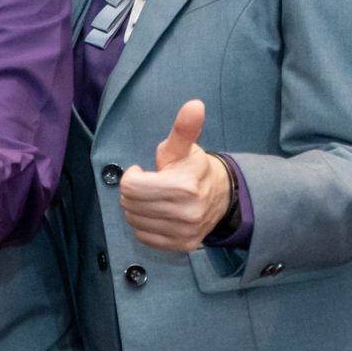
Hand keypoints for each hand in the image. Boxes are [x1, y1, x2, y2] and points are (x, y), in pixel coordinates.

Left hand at [120, 99, 231, 252]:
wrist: (221, 195)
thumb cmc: (193, 168)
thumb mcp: (184, 147)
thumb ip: (184, 128)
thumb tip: (195, 104)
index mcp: (184, 187)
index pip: (131, 187)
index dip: (133, 176)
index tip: (144, 171)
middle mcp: (186, 213)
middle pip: (130, 204)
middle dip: (134, 191)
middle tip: (149, 185)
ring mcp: (184, 232)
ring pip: (134, 221)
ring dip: (137, 208)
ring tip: (154, 198)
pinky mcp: (182, 246)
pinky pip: (144, 237)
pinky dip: (145, 225)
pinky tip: (158, 214)